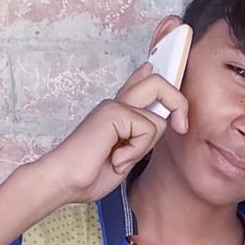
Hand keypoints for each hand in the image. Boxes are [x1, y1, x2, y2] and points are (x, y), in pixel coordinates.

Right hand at [43, 62, 188, 203]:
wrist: (63, 182)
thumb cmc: (88, 175)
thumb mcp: (127, 157)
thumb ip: (143, 137)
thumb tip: (165, 121)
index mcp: (118, 112)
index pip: (144, 80)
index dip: (165, 72)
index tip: (177, 63)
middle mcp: (117, 104)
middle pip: (159, 81)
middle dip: (179, 103)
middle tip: (181, 127)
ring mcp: (114, 106)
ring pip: (159, 114)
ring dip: (145, 146)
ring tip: (122, 159)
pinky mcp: (113, 113)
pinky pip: (147, 129)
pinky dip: (136, 151)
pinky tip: (116, 159)